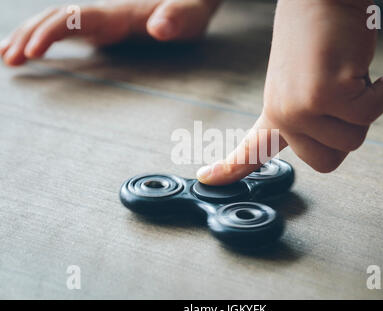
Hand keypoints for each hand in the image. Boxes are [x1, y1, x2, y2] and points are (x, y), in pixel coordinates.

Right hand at [0, 0, 220, 65]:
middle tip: (9, 59)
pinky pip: (67, 27)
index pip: (77, 18)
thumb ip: (176, 18)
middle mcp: (106, 12)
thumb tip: (159, 27)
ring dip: (29, 35)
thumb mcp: (191, 15)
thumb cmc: (193, 7)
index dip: (52, 32)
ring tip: (6, 55)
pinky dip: (45, 36)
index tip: (32, 52)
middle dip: (30, 36)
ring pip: (56, 20)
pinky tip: (29, 47)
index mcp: (121, 13)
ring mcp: (102, 18)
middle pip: (57, 17)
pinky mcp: (105, 26)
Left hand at [197, 0, 382, 184]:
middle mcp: (282, 114)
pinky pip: (368, 114)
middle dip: (349, 130)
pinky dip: (382, 93)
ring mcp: (298, 107)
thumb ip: (309, 116)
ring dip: (365, 106)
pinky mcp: (322, 95)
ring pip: (352, 141)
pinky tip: (374, 73)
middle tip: (344, 94)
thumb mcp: (305, 82)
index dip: (230, 169)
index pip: (250, 149)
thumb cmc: (321, 35)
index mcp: (276, 111)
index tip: (205, 179)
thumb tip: (321, 137)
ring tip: (350, 74)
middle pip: (328, 162)